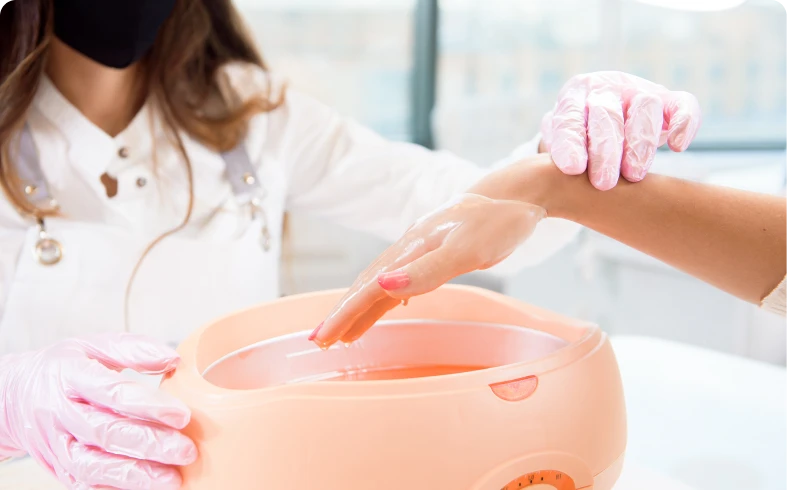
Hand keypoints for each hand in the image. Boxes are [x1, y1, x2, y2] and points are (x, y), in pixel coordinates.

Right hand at [0, 334, 196, 489]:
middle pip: (105, 432)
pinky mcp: (59, 468)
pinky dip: (117, 488)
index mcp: (70, 375)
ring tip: (171, 478)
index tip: (182, 415)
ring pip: (94, 465)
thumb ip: (132, 349)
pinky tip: (147, 487)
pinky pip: (86, 485)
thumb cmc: (63, 369)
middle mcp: (60, 412)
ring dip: (135, 475)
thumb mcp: (92, 346)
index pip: (112, 392)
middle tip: (186, 450)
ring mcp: (57, 444)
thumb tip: (172, 358)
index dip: (148, 405)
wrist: (13, 396)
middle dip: (149, 444)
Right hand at [310, 194, 544, 347]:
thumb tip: (383, 286)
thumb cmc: (498, 222)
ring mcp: (419, 249)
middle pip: (366, 285)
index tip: (322, 338)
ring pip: (380, 284)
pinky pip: (399, 280)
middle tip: (318, 341)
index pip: (370, 287)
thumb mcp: (468, 249)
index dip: (345, 313)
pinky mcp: (432, 252)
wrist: (515, 195)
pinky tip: (384, 307)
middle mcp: (409, 248)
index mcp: (412, 248)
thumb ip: (427, 270)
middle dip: (342, 313)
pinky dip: (384, 298)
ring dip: (360, 309)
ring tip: (343, 335)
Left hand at [541, 71, 701, 189]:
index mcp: (573, 96)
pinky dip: (684, 122)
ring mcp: (639, 91)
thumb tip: (560, 169)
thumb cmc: (576, 143)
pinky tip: (677, 146)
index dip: (571, 142)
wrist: (602, 124)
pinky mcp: (669, 100)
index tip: (572, 169)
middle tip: (603, 183)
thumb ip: (557, 154)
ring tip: (633, 176)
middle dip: (605, 151)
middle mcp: (606, 88)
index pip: (570, 117)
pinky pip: (683, 105)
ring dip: (639, 144)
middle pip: (606, 114)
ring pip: (644, 108)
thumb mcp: (559, 146)